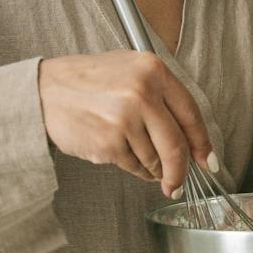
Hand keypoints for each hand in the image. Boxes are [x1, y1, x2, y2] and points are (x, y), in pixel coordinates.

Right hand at [37, 51, 213, 197]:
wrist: (45, 91)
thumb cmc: (89, 80)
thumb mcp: (131, 71)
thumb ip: (162, 96)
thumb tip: (191, 137)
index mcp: (153, 70)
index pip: (191, 113)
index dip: (202, 142)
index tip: (207, 160)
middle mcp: (142, 93)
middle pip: (176, 145)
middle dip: (180, 171)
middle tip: (178, 182)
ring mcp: (124, 119)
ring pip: (155, 159)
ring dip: (153, 169)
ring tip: (139, 158)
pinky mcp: (108, 142)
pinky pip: (134, 166)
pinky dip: (135, 169)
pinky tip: (123, 156)